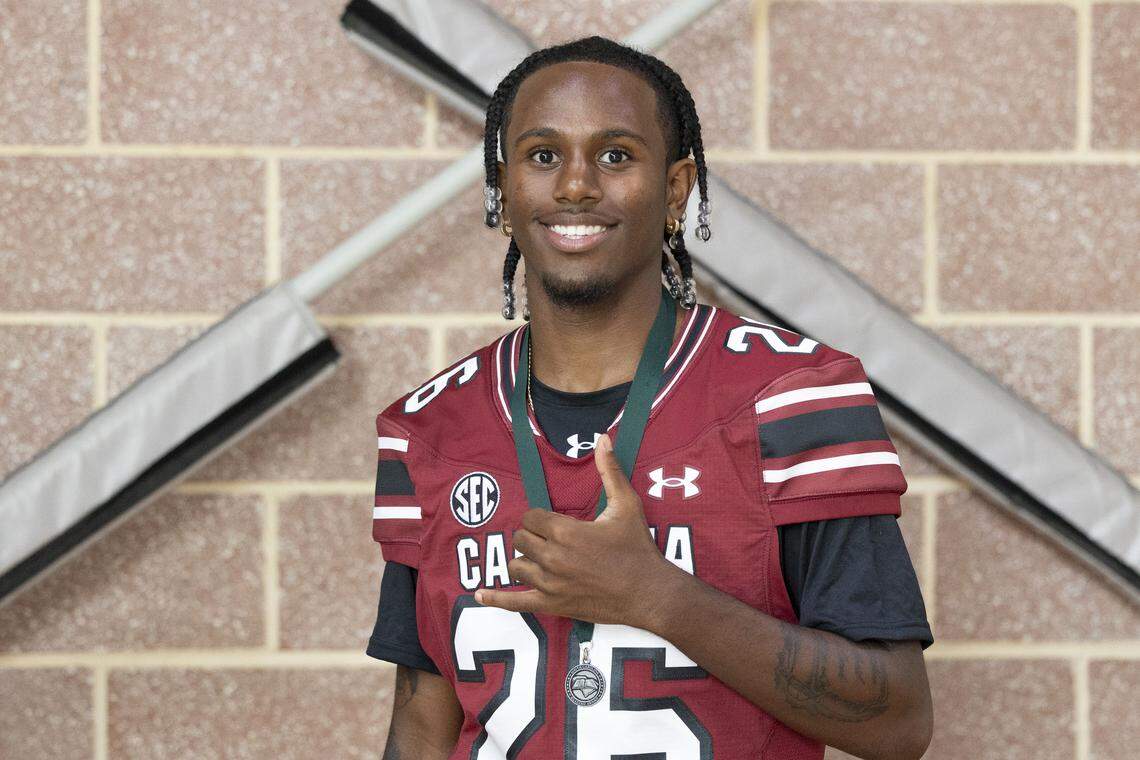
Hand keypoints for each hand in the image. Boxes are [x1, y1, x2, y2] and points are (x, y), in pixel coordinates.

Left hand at [475, 433, 678, 628]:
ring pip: (515, 566)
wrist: (648, 592)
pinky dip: (495, 599)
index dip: (538, 517)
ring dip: (524, 560)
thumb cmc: (637, 548)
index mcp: (565, 531)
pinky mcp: (551, 605)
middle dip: (532, 536)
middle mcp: (552, 557)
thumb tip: (602, 438)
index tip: (551, 521)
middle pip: (521, 539)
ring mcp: (549, 584)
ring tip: (539, 558)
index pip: (530, 517)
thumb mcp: (626, 505)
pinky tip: (479, 595)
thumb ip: (610, 471)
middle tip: (549, 539)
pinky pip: (515, 603)